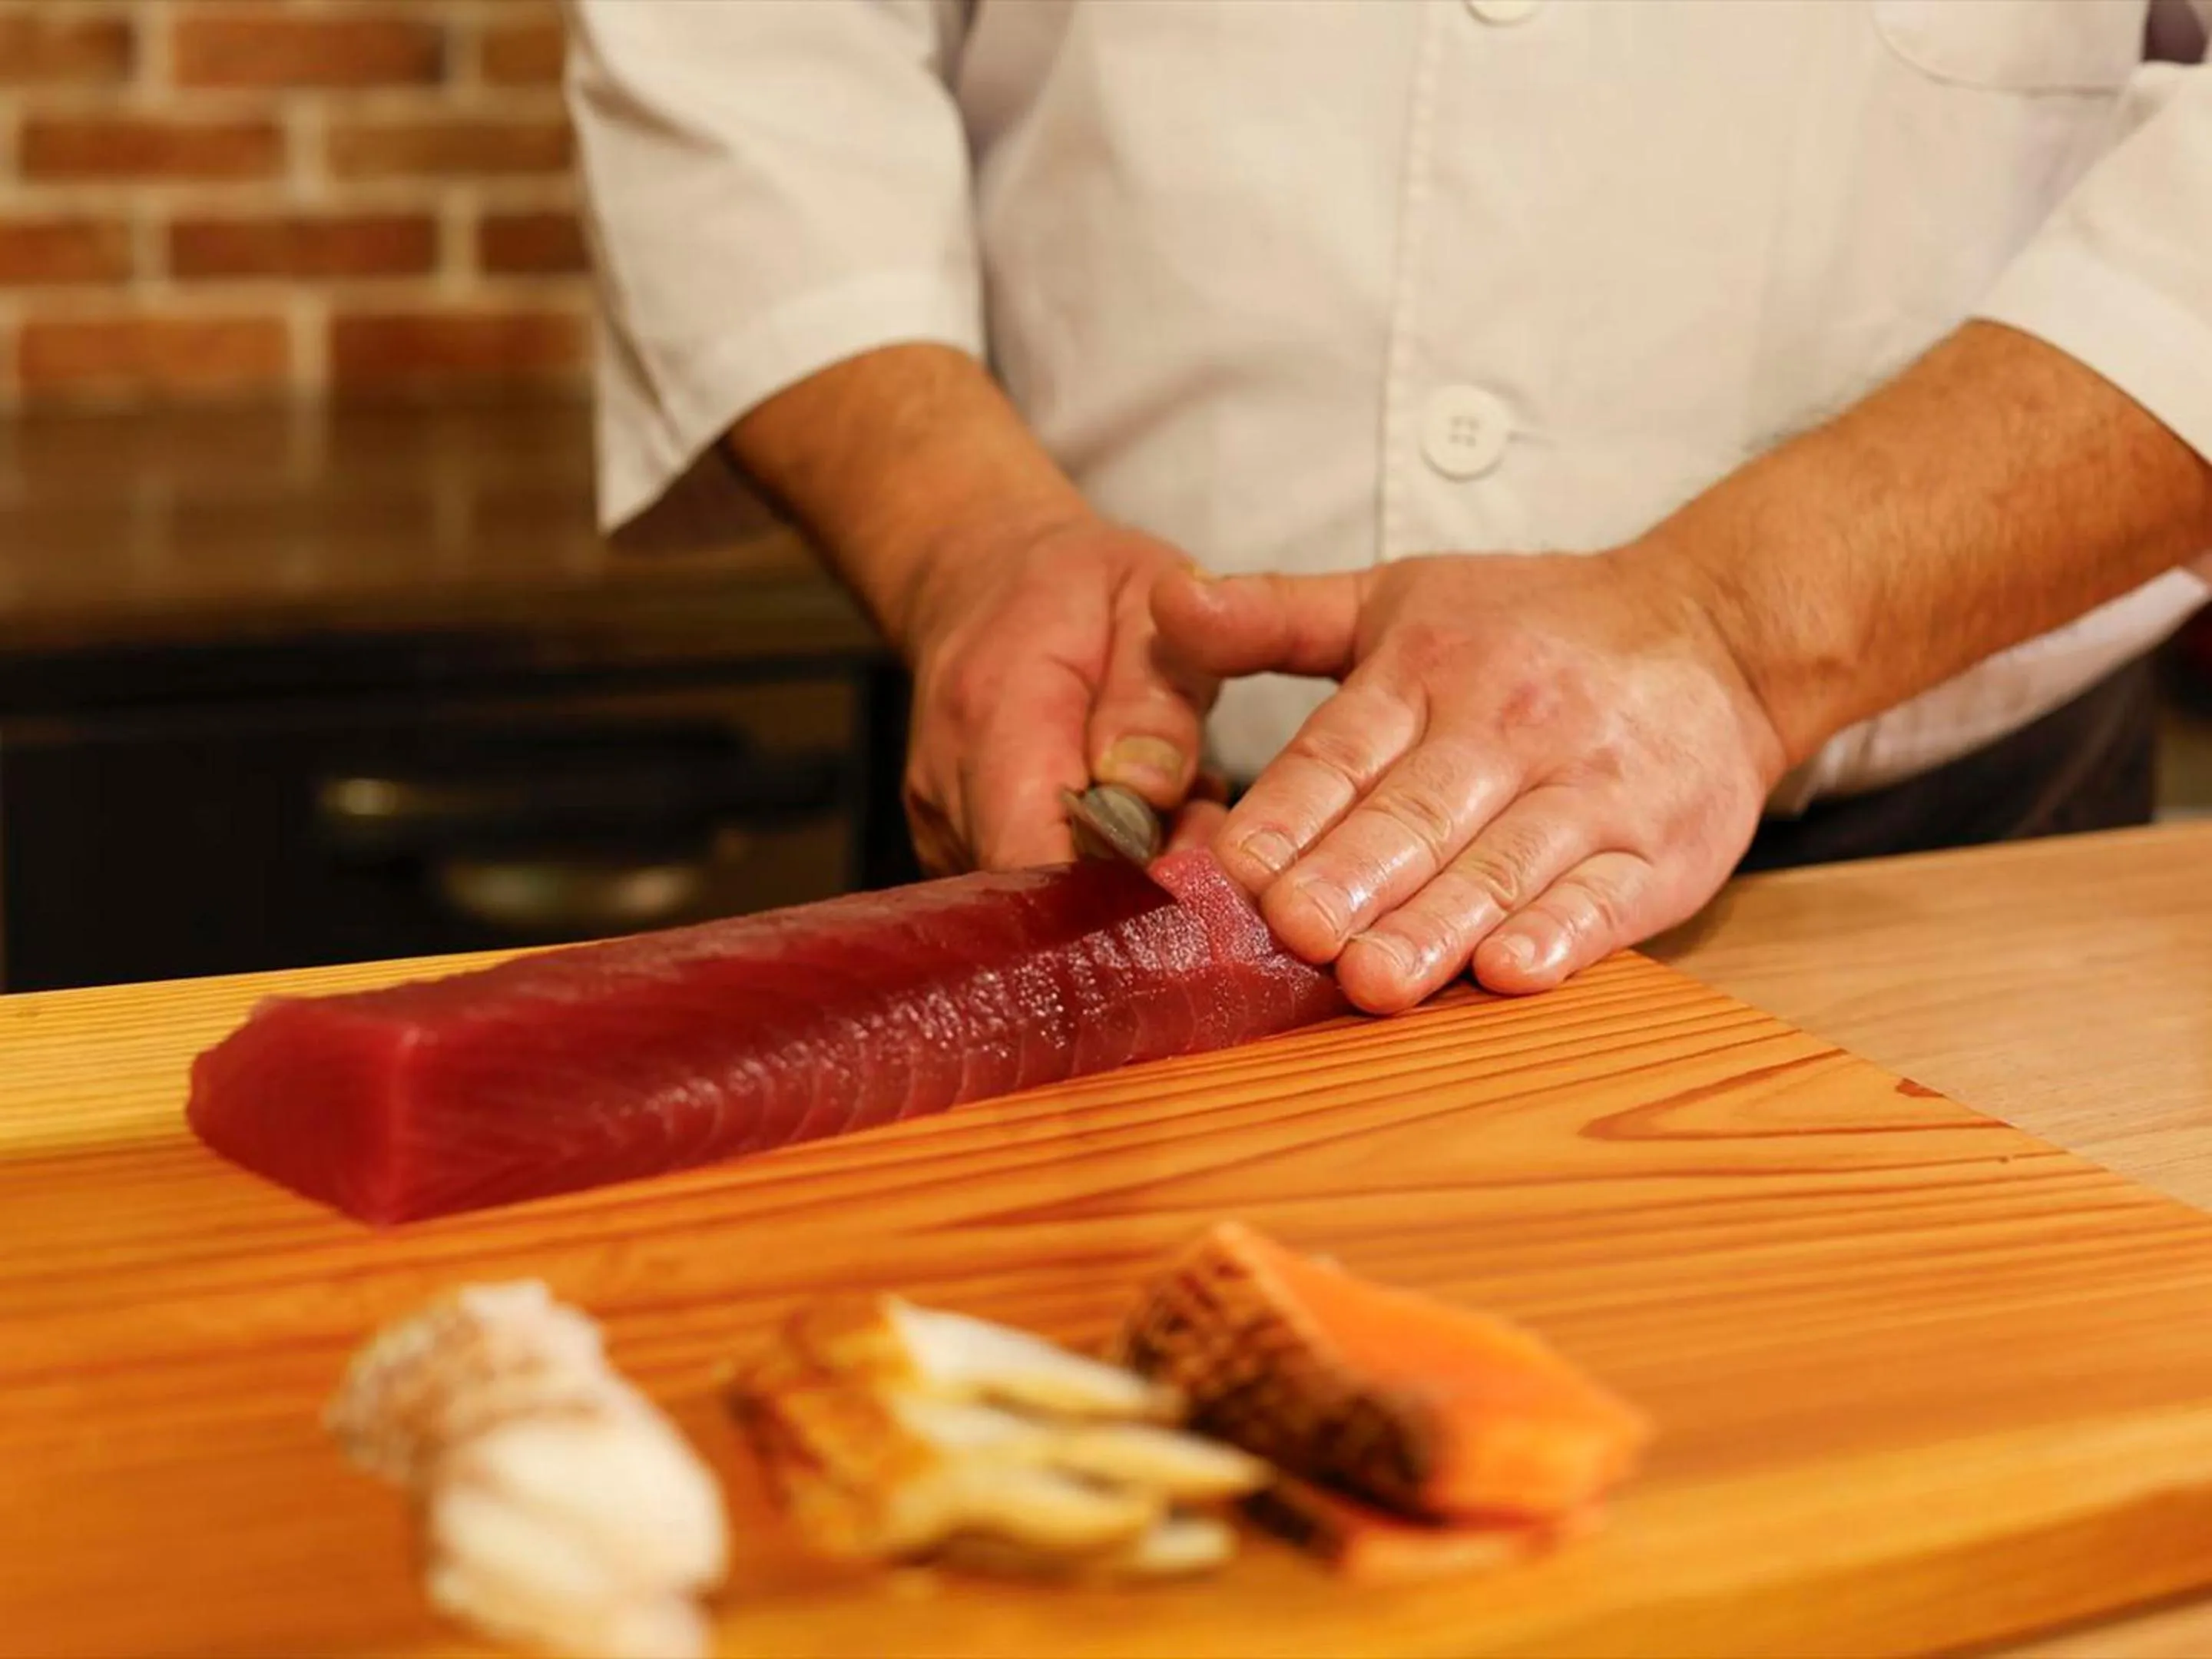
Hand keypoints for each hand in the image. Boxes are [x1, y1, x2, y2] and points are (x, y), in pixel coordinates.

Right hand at [899, 513, 1219, 872]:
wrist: (983, 579)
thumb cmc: (1076, 589)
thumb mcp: (1145, 601)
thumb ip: (1155, 696)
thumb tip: (1149, 791)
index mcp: (993, 710)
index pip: (1034, 851)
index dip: (1119, 894)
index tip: (1198, 881)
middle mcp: (948, 785)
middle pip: (1044, 895)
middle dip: (1139, 890)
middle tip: (1206, 830)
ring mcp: (940, 826)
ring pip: (1043, 905)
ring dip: (1123, 883)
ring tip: (1171, 810)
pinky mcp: (952, 851)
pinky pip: (1032, 893)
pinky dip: (1094, 876)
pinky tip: (1131, 824)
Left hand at [1151, 551, 1787, 1011]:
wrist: (1720, 631)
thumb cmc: (1534, 628)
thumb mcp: (1398, 598)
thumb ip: (1274, 616)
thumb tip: (1164, 604)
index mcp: (1428, 671)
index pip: (1342, 751)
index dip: (1287, 812)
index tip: (1232, 868)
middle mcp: (1507, 728)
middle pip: (1416, 815)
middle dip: (1352, 877)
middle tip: (1293, 932)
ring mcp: (1591, 793)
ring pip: (1502, 867)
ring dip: (1438, 926)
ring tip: (1376, 981)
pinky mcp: (1663, 851)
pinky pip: (1606, 899)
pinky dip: (1563, 938)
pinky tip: (1512, 972)